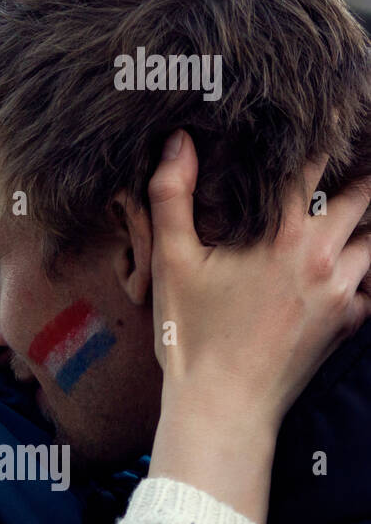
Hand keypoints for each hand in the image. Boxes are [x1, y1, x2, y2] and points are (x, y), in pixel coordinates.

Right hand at [146, 130, 370, 522]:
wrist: (224, 405)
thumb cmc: (191, 334)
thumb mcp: (171, 261)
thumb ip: (172, 196)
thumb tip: (178, 142)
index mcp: (283, 234)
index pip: (313, 166)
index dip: (319, 138)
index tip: (324, 118)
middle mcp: (324, 256)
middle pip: (363, 195)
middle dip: (359, 174)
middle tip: (355, 154)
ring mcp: (344, 290)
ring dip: (365, 219)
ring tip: (354, 203)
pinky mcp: (350, 321)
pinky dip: (363, 266)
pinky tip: (345, 263)